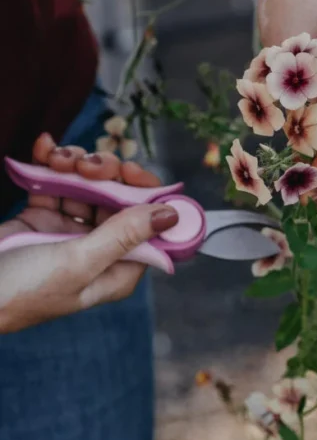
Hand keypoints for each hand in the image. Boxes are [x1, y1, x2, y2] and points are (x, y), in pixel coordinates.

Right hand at [0, 134, 177, 332]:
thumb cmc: (23, 291)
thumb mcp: (78, 262)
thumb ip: (124, 235)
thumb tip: (171, 215)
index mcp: (117, 269)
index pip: (149, 226)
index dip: (145, 194)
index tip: (130, 171)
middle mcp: (99, 250)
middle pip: (121, 199)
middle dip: (107, 173)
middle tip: (88, 164)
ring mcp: (70, 232)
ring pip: (89, 185)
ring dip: (77, 164)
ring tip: (59, 158)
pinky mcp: (42, 218)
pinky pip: (56, 183)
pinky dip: (51, 164)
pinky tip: (44, 148)